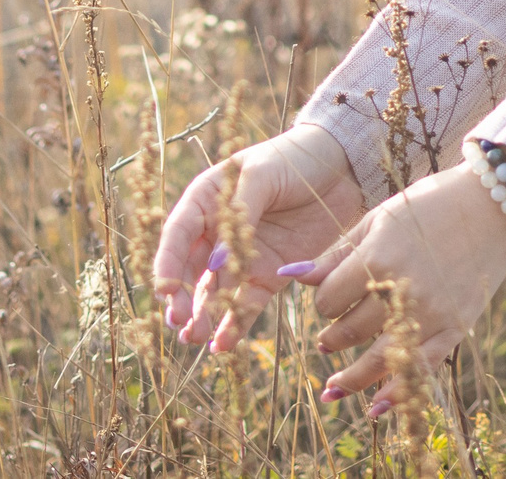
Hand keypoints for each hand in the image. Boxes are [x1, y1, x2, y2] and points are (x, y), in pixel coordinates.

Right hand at [153, 121, 364, 350]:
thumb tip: (214, 264)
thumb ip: (238, 215)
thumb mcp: (261, 176)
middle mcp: (218, 233)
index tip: (164, 290)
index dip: (168, 263)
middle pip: (191, 270)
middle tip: (179, 322)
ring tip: (194, 339)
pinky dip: (234, 325)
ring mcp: (242, 258)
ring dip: (203, 317)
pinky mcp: (269, 276)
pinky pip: (246, 304)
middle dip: (183, 298)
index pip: (178, 235)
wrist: (341, 169)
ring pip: (215, 293)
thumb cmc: (294, 159)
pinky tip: (222, 346)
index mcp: (206, 200)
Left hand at [291, 164, 505, 416]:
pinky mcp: (454, 327)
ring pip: (380, 359)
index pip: (330, 300)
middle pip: (350, 332)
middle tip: (327, 342)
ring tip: (334, 387)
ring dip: (352, 379)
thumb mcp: (376, 220)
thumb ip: (335, 254)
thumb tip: (289, 274)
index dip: (325, 303)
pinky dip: (397, 392)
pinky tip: (375, 408)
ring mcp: (430, 313)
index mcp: (376, 259)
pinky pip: (423, 368)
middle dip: (333, 339)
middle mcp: (400, 291)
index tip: (331, 298)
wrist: (491, 206)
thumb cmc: (427, 206)